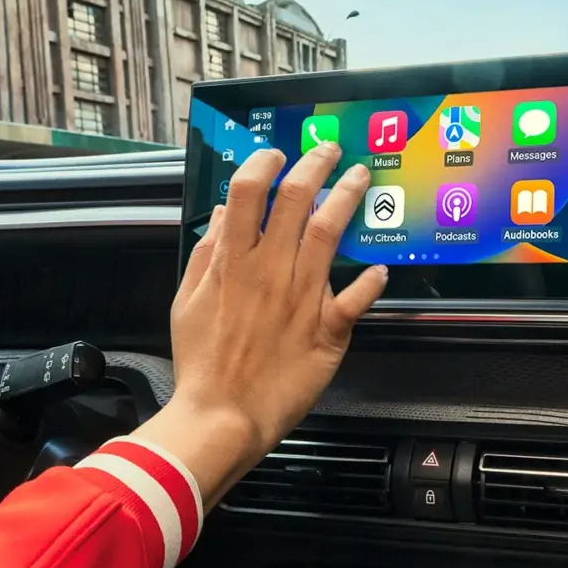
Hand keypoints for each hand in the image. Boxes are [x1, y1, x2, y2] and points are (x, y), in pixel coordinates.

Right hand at [137, 142, 386, 503]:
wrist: (222, 416)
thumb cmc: (202, 365)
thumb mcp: (187, 302)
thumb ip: (207, 255)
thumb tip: (222, 217)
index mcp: (233, 262)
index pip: (250, 192)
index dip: (265, 164)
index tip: (276, 155)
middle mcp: (270, 270)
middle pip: (297, 200)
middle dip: (315, 165)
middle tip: (328, 151)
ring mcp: (302, 297)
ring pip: (330, 231)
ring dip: (348, 198)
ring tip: (360, 178)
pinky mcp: (327, 329)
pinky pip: (357, 296)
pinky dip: (372, 281)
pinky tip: (380, 269)